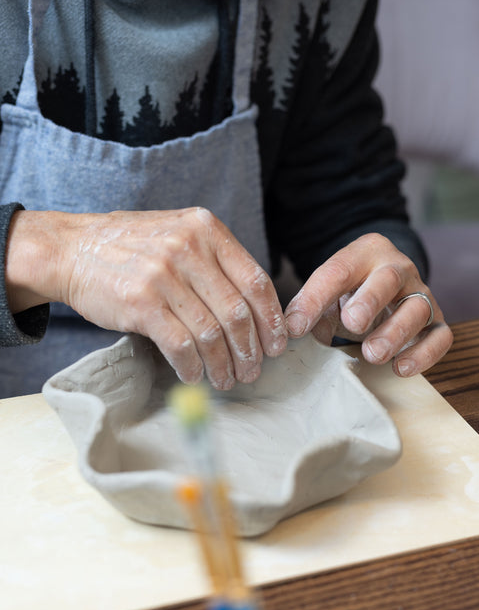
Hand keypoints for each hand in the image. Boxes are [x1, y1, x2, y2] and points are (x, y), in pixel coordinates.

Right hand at [5, 207, 287, 388]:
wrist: (69, 249)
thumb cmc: (130, 249)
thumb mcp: (178, 234)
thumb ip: (215, 262)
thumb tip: (256, 311)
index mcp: (207, 229)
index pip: (256, 281)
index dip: (272, 320)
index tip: (277, 345)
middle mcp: (189, 247)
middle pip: (238, 312)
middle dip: (251, 351)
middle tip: (252, 371)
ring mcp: (164, 274)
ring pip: (212, 333)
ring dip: (223, 365)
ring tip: (226, 380)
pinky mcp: (142, 302)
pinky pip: (181, 345)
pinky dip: (193, 367)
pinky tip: (194, 376)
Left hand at [283, 233, 452, 375]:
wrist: (383, 292)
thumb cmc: (349, 295)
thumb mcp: (326, 294)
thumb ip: (308, 308)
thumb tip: (290, 330)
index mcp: (365, 253)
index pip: (339, 270)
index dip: (316, 298)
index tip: (296, 328)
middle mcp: (398, 268)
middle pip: (389, 278)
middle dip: (370, 301)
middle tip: (352, 324)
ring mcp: (421, 294)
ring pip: (418, 308)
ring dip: (395, 332)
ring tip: (373, 354)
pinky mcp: (436, 321)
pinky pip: (440, 336)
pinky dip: (424, 354)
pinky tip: (400, 368)